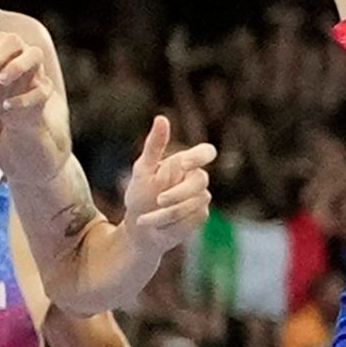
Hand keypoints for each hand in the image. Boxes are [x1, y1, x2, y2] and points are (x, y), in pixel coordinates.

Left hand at [0, 28, 53, 150]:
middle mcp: (20, 52)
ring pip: (35, 54)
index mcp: (1, 48)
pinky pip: (40, 89)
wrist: (13, 117)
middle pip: (13, 40)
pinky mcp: (44, 89)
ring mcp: (36, 69)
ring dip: (17, 66)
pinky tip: (5, 105)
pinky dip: (22, 99)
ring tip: (1, 81)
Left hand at [117, 116, 216, 264]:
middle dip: (178, 192)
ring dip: (166, 212)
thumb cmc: (140, 194)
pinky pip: (192, 218)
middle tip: (159, 199)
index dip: (199, 156)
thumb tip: (161, 118)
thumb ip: (154, 145)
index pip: (206, 152)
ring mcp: (201, 198)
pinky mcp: (200, 216)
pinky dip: (169, 222)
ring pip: (195, 203)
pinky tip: (157, 225)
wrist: (139, 229)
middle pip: (201, 180)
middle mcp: (197, 179)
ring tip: (144, 219)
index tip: (183, 164)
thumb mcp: (143, 170)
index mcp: (185, 163)